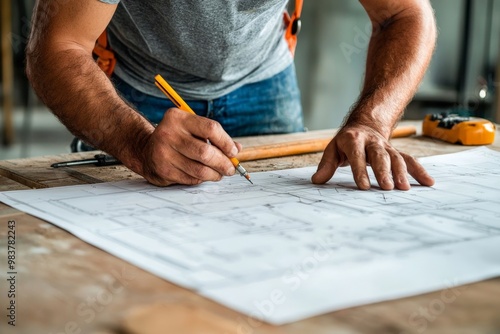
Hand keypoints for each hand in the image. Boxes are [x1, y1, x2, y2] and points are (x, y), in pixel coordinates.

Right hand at [140, 108, 240, 185]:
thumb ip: (214, 137)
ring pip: (200, 169)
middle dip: (223, 163)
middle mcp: (169, 133)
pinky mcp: (163, 170)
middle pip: (205, 152)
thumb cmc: (177, 139)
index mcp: (178, 118)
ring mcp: (164, 153)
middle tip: (230, 169)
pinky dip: (202, 179)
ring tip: (219, 174)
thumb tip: (236, 149)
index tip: (233, 152)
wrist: (145, 150)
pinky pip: (191, 178)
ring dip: (215, 174)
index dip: (226, 142)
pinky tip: (203, 175)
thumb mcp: (192, 129)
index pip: (210, 128)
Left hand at [311, 123, 433, 189]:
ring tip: (404, 189)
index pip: (357, 156)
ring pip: (396, 158)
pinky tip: (428, 182)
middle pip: (380, 156)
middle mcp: (372, 142)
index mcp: (353, 140)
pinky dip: (419, 171)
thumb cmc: (346, 142)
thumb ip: (326, 165)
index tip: (365, 187)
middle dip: (384, 172)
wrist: (365, 124)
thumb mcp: (332, 149)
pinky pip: (409, 160)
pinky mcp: (396, 152)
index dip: (360, 171)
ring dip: (402, 173)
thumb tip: (317, 180)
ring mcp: (386, 147)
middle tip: (388, 187)